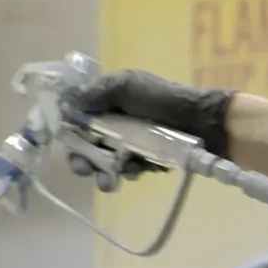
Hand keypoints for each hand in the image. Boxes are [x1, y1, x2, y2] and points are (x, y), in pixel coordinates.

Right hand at [61, 70, 235, 156]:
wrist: (201, 122)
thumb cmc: (161, 100)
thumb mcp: (127, 86)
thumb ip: (96, 93)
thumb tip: (66, 102)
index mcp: (106, 103)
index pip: (78, 122)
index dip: (70, 135)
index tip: (68, 145)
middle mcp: (114, 124)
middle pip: (87, 148)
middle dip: (83, 161)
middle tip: (85, 170)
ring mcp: (129, 144)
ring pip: (106, 163)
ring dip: (104, 173)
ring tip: (109, 182)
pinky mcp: (144, 160)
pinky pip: (128, 170)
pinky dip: (128, 173)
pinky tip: (135, 172)